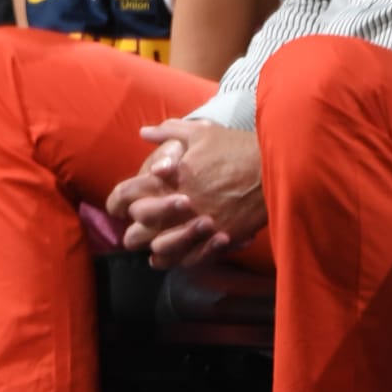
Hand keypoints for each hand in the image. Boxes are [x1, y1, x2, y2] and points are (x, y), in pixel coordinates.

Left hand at [105, 119, 265, 268]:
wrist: (276, 167)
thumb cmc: (236, 147)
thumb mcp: (201, 133)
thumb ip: (168, 132)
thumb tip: (143, 132)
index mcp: (171, 176)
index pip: (128, 193)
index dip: (116, 201)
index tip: (115, 206)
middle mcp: (181, 202)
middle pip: (140, 225)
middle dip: (131, 228)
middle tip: (130, 228)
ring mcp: (200, 223)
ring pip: (161, 247)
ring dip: (152, 247)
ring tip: (149, 246)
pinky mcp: (220, 238)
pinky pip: (190, 258)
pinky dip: (177, 259)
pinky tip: (172, 257)